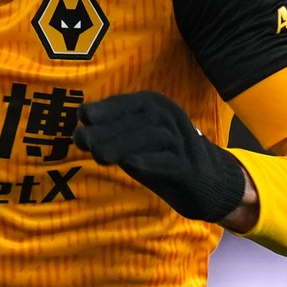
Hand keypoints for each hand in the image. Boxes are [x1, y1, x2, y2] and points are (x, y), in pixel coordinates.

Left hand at [74, 90, 247, 222]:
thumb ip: (113, 135)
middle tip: (82, 141)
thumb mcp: (136, 141)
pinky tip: (129, 164)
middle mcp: (172, 119)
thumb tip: (80, 132)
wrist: (206, 183)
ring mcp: (183, 142)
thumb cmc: (162, 158)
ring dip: (121, 144)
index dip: (104, 109)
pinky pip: (169, 162)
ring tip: (98, 155)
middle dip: (107, 128)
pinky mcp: (189, 168)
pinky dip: (148, 161)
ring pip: (151, 137)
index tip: (81, 118)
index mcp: (157, 106)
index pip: (128, 103)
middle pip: (138, 119)